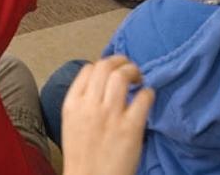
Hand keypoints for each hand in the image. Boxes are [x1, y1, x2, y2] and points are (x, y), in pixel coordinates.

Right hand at [62, 56, 154, 174]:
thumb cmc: (82, 158)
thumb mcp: (72, 124)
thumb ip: (83, 102)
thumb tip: (100, 82)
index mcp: (73, 105)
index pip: (88, 69)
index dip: (103, 65)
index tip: (111, 70)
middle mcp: (90, 106)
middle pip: (105, 66)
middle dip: (120, 61)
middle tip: (129, 68)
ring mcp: (110, 116)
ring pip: (122, 76)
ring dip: (134, 71)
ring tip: (138, 78)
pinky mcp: (130, 128)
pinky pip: (143, 97)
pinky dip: (148, 93)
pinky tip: (147, 97)